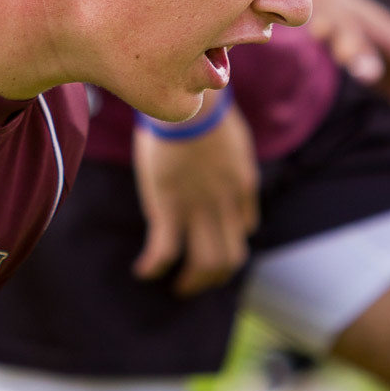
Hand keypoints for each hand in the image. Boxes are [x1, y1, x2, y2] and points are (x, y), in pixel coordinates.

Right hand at [133, 97, 258, 295]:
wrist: (187, 103)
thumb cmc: (201, 107)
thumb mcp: (227, 130)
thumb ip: (227, 150)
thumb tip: (216, 149)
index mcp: (241, 184)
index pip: (246, 226)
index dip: (231, 238)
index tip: (213, 239)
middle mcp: (226, 204)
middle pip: (231, 257)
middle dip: (214, 275)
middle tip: (196, 280)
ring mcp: (199, 209)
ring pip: (206, 263)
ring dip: (192, 282)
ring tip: (177, 287)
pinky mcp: (170, 208)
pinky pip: (165, 251)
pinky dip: (154, 267)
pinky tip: (143, 271)